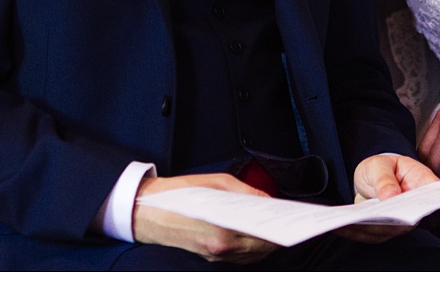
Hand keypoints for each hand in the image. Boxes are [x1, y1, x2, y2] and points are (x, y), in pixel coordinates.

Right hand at [133, 173, 278, 262]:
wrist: (146, 212)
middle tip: (286, 221)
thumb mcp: (215, 183)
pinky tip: (255, 235)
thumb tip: (266, 200)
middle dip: (275, 235)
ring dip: (265, 243)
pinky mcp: (210, 257)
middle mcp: (220, 247)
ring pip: (252, 255)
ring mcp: (215, 255)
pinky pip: (239, 256)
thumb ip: (245, 192)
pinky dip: (251, 247)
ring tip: (274, 227)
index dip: (281, 227)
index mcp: (223, 229)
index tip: (293, 219)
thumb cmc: (176, 195)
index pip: (263, 234)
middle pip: (261, 247)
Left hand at [335, 153, 439, 242]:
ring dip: (368, 228)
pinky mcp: (389, 230)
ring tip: (347, 222)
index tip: (412, 210)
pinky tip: (341, 226)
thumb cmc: (381, 168)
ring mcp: (405, 221)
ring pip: (390, 230)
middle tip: (367, 217)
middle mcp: (417, 206)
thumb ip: (385, 178)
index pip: (433, 195)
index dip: (429, 204)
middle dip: (387, 220)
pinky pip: (375, 235)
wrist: (374, 177)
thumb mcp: (379, 165)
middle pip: (409, 219)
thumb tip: (393, 195)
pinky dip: (357, 232)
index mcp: (422, 182)